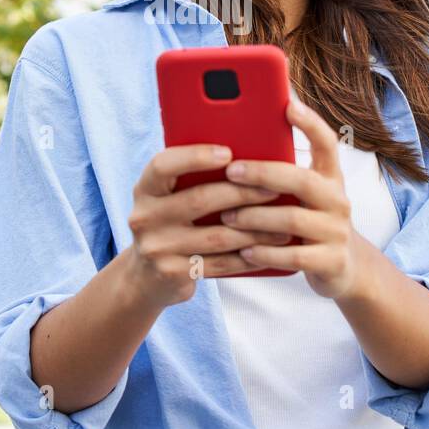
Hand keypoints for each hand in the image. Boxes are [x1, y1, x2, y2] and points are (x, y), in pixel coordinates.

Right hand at [125, 143, 296, 307]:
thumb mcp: (167, 198)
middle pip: (200, 199)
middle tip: (275, 188)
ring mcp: (157, 248)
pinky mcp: (173, 273)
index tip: (228, 153)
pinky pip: (219, 264)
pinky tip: (269, 251)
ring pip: (217, 236)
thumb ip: (191, 178)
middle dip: (243, 193)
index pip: (163, 165)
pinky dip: (248, 257)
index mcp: (145, 189)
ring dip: (255, 230)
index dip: (195, 156)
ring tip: (284, 225)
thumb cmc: (171, 224)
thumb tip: (247, 152)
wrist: (145, 277)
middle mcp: (145, 217)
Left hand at [217, 95, 365, 299]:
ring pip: (292, 219)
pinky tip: (244, 251)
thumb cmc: (309, 220)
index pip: (326, 141)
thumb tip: (237, 141)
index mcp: (330, 176)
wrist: (343, 267)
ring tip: (226, 217)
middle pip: (301, 180)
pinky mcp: (332, 261)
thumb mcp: (304, 194)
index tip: (289, 105)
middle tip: (231, 171)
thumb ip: (282, 173)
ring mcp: (337, 231)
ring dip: (255, 217)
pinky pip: (295, 256)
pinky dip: (266, 252)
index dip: (310, 122)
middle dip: (262, 174)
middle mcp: (338, 199)